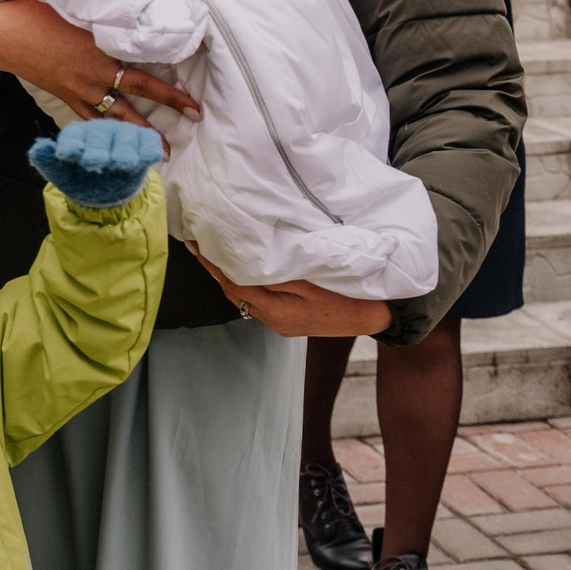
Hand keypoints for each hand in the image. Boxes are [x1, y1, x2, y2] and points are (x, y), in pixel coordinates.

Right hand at [0, 0, 200, 136]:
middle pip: (140, 92)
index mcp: (101, 47)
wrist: (2, 33)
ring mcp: (80, 89)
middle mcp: (95, 73)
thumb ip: (105, 7)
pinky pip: (91, 118)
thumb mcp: (75, 4)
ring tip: (160, 151)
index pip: (146, 65)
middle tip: (195, 116)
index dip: (170, 79)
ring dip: (141, 131)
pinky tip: (117, 144)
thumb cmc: (36, 10)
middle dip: (169, 104)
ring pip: (118, 114)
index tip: (193, 88)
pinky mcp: (66, 97)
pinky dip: (107, 131)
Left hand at [29, 120, 163, 207]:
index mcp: (78, 134)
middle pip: (101, 134)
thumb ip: (47, 160)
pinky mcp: (143, 143)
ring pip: (125, 135)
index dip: (71, 145)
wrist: (106, 189)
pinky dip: (151, 147)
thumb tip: (36, 149)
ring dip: (124, 149)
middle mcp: (101, 130)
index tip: (67, 155)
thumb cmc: (81, 177)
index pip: (73, 136)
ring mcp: (123, 135)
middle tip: (95, 162)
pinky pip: (148, 141)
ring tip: (122, 163)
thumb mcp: (61, 172)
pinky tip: (154, 156)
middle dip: (99, 147)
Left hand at [189, 247, 393, 337]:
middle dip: (217, 270)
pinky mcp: (289, 322)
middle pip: (234, 294)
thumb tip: (245, 262)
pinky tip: (249, 270)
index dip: (212, 264)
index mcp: (274, 311)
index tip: (196, 244)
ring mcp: (281, 324)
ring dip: (232, 278)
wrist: (374, 314)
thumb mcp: (311, 279)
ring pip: (246, 299)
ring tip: (219, 254)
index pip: (232, 284)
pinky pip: (260, 302)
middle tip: (201, 245)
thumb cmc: (345, 294)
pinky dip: (249, 286)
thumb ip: (277, 272)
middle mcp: (272, 321)